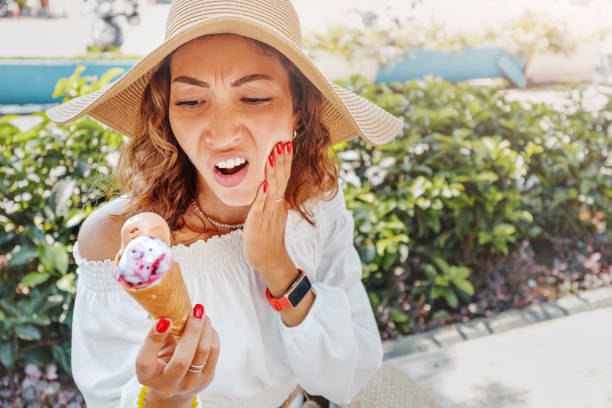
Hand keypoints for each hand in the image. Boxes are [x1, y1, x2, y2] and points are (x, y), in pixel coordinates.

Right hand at [135, 305, 219, 406]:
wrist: (174, 389)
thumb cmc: (161, 363)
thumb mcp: (152, 352)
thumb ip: (159, 335)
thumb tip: (171, 309)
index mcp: (148, 376)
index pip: (145, 361)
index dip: (153, 340)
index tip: (163, 320)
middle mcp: (168, 384)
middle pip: (182, 359)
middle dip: (192, 330)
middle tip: (196, 310)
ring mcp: (189, 384)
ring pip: (203, 352)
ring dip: (205, 328)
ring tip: (201, 314)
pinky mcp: (207, 378)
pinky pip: (213, 351)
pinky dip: (211, 334)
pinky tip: (206, 326)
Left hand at [243, 140, 297, 291]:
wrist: (269, 258)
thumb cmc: (267, 235)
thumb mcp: (270, 211)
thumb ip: (270, 196)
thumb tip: (268, 181)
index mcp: (279, 201)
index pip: (284, 175)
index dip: (285, 159)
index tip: (286, 140)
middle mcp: (276, 204)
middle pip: (281, 178)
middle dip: (281, 159)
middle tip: (283, 140)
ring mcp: (269, 213)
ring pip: (273, 189)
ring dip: (273, 171)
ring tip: (273, 154)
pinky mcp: (259, 224)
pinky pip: (261, 208)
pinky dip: (263, 197)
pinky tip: (263, 185)